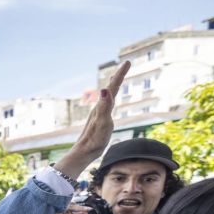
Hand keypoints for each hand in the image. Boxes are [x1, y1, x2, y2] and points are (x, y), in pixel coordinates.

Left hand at [53, 61, 130, 179]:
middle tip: (126, 64)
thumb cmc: (95, 139)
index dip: (120, 74)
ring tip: (117, 77)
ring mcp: (99, 113)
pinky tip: (109, 99)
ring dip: (114, 84)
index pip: (112, 86)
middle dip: (119, 76)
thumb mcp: (102, 123)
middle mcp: (100, 107)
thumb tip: (104, 89)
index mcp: (102, 106)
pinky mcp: (100, 120)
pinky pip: (107, 103)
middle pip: (110, 88)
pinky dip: (110, 96)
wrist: (85, 152)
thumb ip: (104, 106)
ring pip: (108, 95)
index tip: (127, 61)